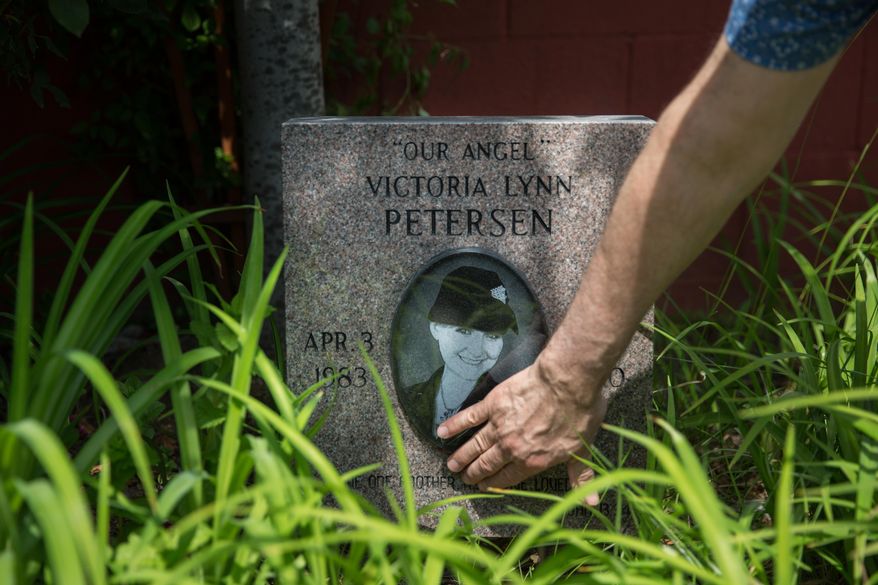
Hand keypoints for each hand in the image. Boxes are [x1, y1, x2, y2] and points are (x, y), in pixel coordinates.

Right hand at [437, 354, 607, 504]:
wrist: (566, 383)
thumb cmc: (578, 415)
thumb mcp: (584, 450)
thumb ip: (581, 477)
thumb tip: (590, 504)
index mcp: (532, 461)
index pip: (508, 477)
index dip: (494, 483)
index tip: (482, 486)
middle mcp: (511, 447)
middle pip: (488, 463)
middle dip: (474, 473)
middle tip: (462, 478)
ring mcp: (499, 426)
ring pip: (476, 445)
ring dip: (462, 456)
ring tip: (451, 464)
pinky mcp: (493, 404)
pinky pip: (470, 417)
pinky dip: (454, 425)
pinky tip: (441, 432)